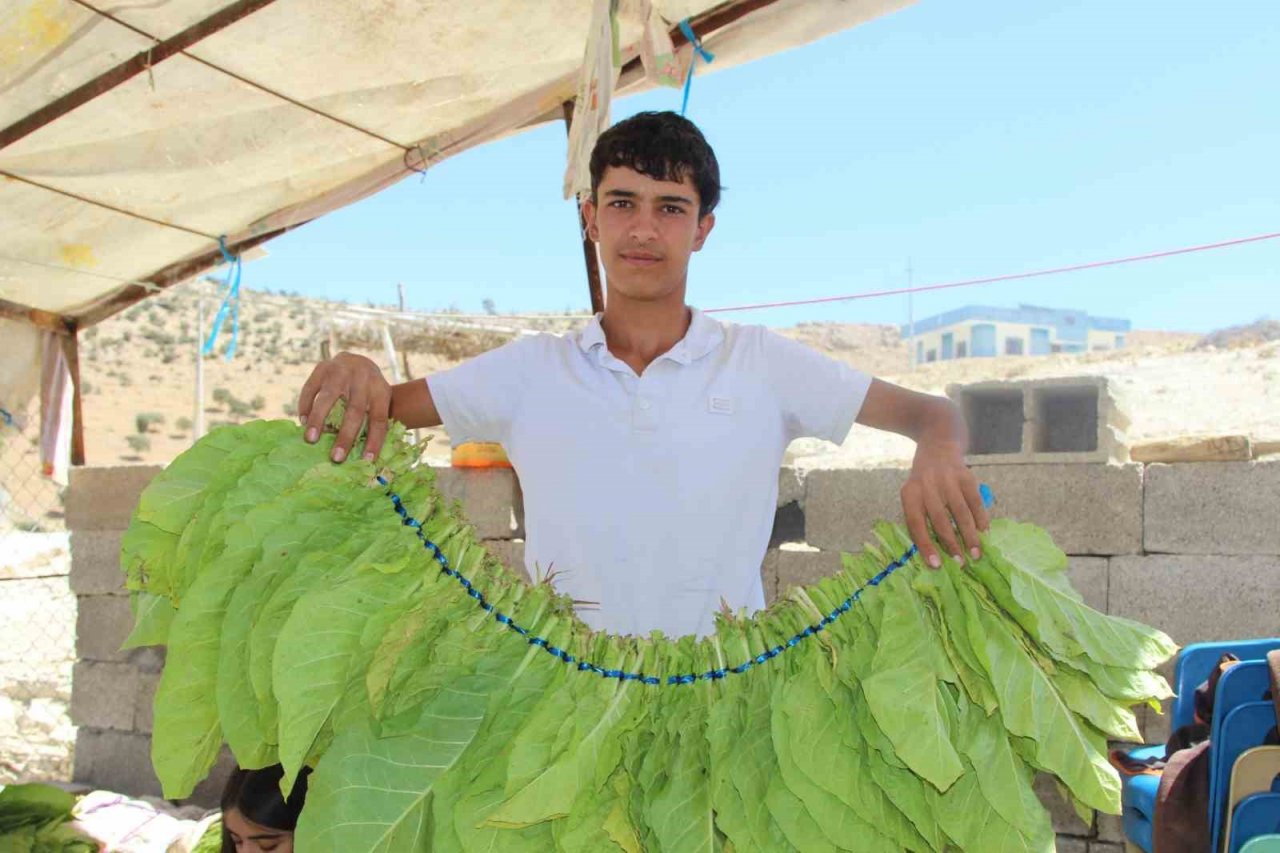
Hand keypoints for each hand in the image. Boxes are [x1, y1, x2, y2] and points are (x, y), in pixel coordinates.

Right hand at [297, 352, 391, 462]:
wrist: (359, 360)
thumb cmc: (369, 392)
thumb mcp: (379, 402)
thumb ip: (372, 423)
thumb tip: (364, 458)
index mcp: (380, 390)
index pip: (379, 419)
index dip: (374, 440)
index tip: (367, 461)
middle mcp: (362, 378)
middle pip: (354, 410)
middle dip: (345, 436)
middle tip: (336, 458)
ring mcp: (341, 370)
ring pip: (328, 397)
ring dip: (318, 419)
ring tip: (311, 439)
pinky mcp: (322, 367)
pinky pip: (311, 388)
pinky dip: (305, 406)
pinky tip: (302, 421)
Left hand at [900, 439, 988, 569]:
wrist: (938, 447)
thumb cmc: (925, 483)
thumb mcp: (915, 495)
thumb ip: (921, 518)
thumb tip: (935, 554)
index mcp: (909, 493)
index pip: (916, 524)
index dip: (926, 545)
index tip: (936, 565)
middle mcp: (927, 485)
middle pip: (940, 520)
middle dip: (951, 544)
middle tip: (961, 563)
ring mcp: (947, 479)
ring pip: (960, 513)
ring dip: (970, 536)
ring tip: (976, 554)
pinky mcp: (966, 475)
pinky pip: (975, 502)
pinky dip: (981, 519)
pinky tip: (985, 534)